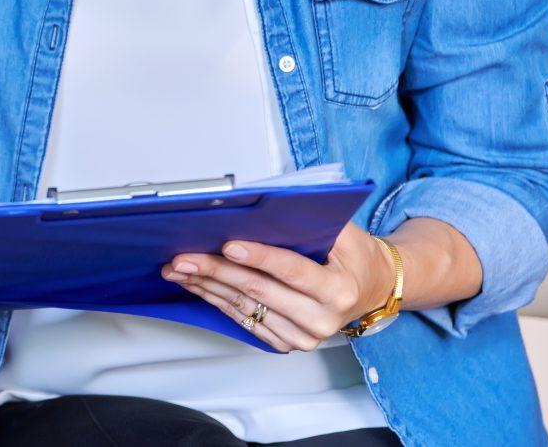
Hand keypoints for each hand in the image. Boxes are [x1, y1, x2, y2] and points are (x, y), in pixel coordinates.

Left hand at [160, 221, 394, 352]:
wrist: (369, 290)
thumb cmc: (354, 257)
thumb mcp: (345, 233)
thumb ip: (311, 220)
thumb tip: (267, 204)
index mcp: (337, 290)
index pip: (291, 271)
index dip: (258, 257)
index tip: (227, 245)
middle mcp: (321, 319)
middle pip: (259, 291)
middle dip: (217, 271)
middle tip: (184, 257)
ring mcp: (303, 337)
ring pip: (246, 308)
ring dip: (208, 287)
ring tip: (179, 270)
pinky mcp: (287, 343)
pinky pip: (245, 321)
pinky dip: (217, 301)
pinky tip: (197, 286)